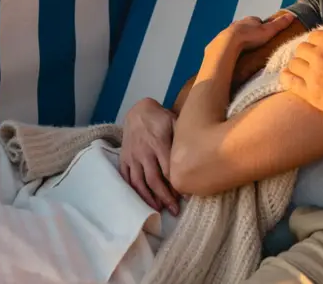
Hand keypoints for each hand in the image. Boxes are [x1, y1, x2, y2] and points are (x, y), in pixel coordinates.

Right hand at [120, 98, 180, 214]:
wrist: (137, 111)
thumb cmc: (160, 118)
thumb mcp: (174, 121)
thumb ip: (183, 138)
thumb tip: (198, 154)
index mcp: (158, 143)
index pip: (168, 170)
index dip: (177, 185)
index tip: (186, 197)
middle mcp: (143, 152)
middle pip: (154, 180)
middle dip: (164, 197)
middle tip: (174, 210)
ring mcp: (132, 156)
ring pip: (139, 182)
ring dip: (148, 198)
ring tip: (159, 210)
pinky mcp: (124, 159)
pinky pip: (127, 178)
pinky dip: (134, 191)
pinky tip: (142, 200)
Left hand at [211, 12, 295, 53]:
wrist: (228, 43)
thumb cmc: (250, 36)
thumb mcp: (268, 30)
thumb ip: (279, 24)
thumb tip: (292, 15)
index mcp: (250, 20)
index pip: (258, 21)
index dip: (262, 27)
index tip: (266, 34)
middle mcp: (239, 23)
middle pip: (247, 27)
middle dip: (251, 33)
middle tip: (256, 43)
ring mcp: (229, 31)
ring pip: (237, 34)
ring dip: (241, 39)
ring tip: (246, 49)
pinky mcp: (222, 40)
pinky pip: (229, 42)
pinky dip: (233, 45)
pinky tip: (236, 52)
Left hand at [280, 18, 322, 124]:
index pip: (314, 36)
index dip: (319, 42)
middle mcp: (319, 55)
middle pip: (301, 48)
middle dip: (307, 53)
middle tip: (315, 61)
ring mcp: (313, 75)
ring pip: (294, 63)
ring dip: (298, 65)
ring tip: (305, 70)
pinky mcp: (310, 93)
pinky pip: (289, 81)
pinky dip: (287, 77)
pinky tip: (290, 78)